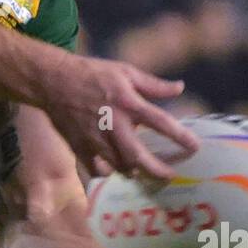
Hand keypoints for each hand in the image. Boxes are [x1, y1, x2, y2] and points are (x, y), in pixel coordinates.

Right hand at [33, 56, 197, 179]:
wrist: (52, 81)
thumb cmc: (92, 73)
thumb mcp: (125, 71)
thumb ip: (153, 84)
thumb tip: (179, 88)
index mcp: (128, 103)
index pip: (160, 122)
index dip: (180, 136)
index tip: (195, 147)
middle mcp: (113, 125)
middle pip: (138, 157)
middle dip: (157, 171)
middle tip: (169, 176)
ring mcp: (95, 139)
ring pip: (119, 166)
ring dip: (134, 171)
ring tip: (143, 171)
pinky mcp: (79, 147)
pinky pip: (96, 170)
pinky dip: (107, 173)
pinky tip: (114, 170)